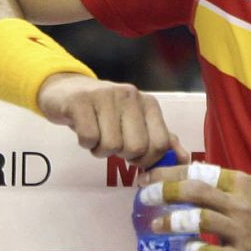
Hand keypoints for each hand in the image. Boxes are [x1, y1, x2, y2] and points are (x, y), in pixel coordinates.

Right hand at [36, 72, 181, 163]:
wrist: (66, 90)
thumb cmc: (105, 113)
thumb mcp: (136, 123)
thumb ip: (161, 140)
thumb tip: (184, 160)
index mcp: (149, 104)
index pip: (161, 143)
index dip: (148, 160)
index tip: (134, 158)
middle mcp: (130, 96)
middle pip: (137, 147)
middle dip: (123, 155)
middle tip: (112, 144)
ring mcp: (105, 96)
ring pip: (112, 145)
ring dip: (101, 150)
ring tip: (97, 136)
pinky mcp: (80, 101)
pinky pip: (89, 138)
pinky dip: (85, 143)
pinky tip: (83, 130)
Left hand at [139, 163, 250, 250]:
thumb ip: (224, 184)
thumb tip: (189, 177)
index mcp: (241, 184)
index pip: (200, 173)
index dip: (170, 174)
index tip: (150, 178)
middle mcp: (239, 205)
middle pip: (195, 193)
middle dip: (164, 192)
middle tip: (144, 196)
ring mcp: (240, 231)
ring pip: (198, 221)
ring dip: (171, 222)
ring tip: (155, 225)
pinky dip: (193, 249)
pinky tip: (185, 249)